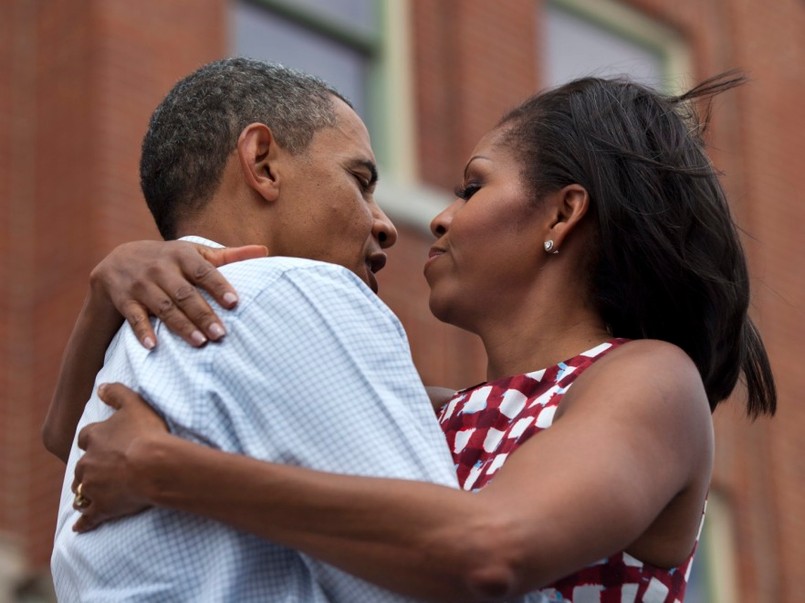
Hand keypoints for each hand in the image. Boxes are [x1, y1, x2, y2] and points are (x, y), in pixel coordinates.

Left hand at [72, 383, 170, 531]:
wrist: (153, 466)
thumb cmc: (147, 433)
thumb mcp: (134, 404)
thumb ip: (116, 393)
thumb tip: (100, 387)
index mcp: (93, 437)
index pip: (86, 437)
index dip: (94, 440)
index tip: (102, 443)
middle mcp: (87, 462)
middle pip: (81, 467)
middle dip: (89, 468)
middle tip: (102, 470)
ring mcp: (92, 487)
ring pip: (81, 491)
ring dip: (86, 492)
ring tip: (94, 494)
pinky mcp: (100, 508)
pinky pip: (87, 517)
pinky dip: (83, 522)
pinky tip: (81, 527)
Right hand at [89, 240, 266, 347]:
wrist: (119, 260)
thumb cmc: (169, 259)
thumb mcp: (194, 252)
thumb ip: (228, 256)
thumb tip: (265, 251)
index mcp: (182, 255)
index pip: (203, 271)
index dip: (219, 286)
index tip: (234, 302)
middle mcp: (160, 268)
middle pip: (185, 294)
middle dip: (203, 314)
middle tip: (221, 334)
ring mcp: (141, 284)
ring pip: (163, 307)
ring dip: (181, 325)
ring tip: (200, 342)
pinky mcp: (125, 299)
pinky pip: (134, 317)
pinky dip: (142, 331)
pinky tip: (153, 346)